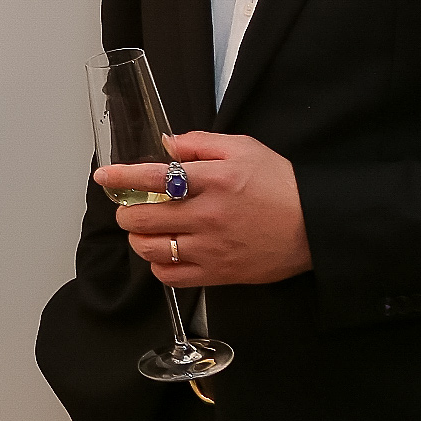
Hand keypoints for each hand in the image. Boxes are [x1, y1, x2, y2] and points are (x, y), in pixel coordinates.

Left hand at [95, 131, 312, 287]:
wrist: (315, 226)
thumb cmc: (280, 184)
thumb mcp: (243, 148)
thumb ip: (200, 143)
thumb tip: (166, 144)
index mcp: (212, 181)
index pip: (153, 178)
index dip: (122, 177)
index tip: (104, 177)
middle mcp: (207, 216)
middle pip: (142, 218)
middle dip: (127, 211)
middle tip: (131, 206)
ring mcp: (211, 248)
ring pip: (150, 250)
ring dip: (139, 238)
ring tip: (145, 229)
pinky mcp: (219, 273)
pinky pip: (171, 277)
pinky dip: (159, 265)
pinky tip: (165, 252)